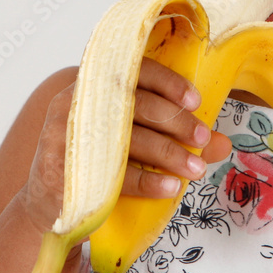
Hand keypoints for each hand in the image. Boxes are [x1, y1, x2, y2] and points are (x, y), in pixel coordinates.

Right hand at [21, 61, 231, 233]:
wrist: (50, 203)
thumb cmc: (99, 158)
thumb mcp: (134, 138)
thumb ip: (176, 136)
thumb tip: (221, 143)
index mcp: (95, 84)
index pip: (133, 70)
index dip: (167, 82)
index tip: (195, 101)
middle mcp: (79, 103)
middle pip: (136, 104)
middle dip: (176, 122)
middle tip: (202, 139)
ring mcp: (68, 136)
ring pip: (129, 140)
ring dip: (168, 154)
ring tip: (196, 169)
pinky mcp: (65, 171)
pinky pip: (114, 174)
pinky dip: (147, 181)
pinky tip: (170, 187)